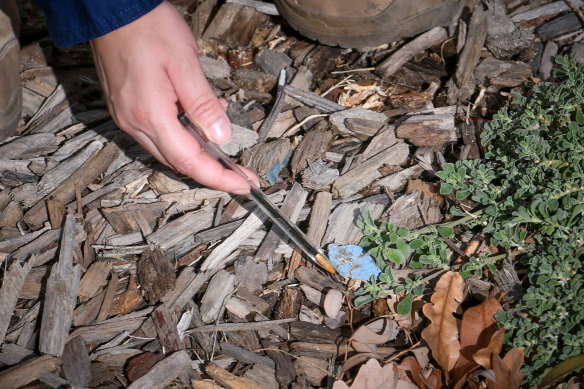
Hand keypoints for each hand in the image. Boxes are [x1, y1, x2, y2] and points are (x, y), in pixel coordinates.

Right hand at [90, 1, 255, 193]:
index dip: (218, 178)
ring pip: (169, 149)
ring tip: (225, 140)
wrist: (111, 9)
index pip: (189, 161)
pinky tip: (200, 119)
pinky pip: (159, 132)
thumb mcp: (184, 63)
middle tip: (241, 175)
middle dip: (213, 171)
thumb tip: (222, 137)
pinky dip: (183, 134)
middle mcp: (134, 122)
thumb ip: (203, 105)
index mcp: (149, 115)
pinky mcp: (127, 107)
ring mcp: (128, 116)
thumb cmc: (146, 27)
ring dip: (199, 151)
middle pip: (179, 161)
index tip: (241, 185)